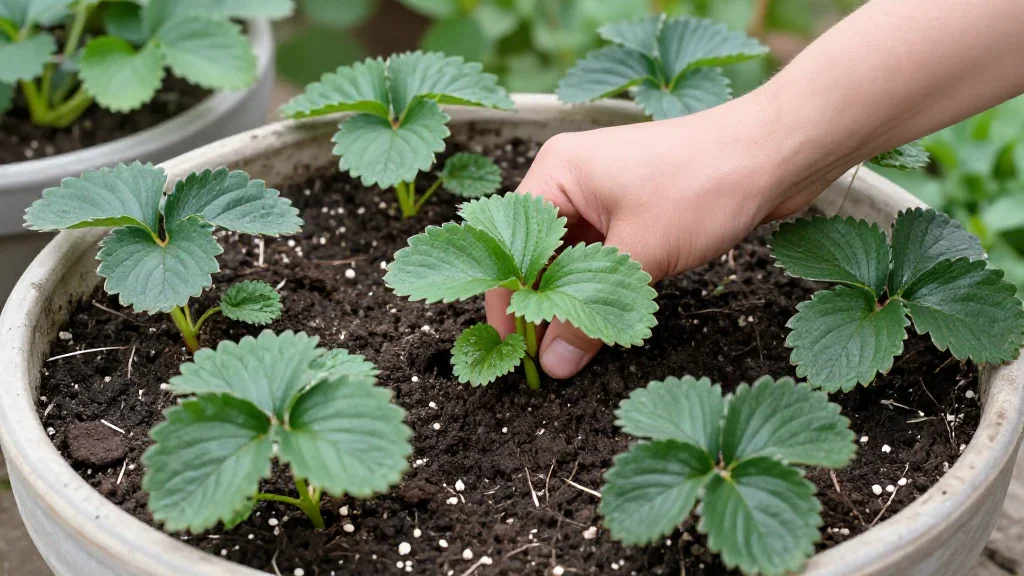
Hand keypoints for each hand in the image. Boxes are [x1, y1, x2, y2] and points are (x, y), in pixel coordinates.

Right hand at [485, 90, 829, 378]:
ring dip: (577, 296)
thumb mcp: (641, 257)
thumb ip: (590, 314)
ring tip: (572, 347)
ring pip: (574, 256)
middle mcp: (572, 177)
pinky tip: (605, 318)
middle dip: (544, 301)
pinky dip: (604, 284)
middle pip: (539, 251)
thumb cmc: (703, 186)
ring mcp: (604, 191)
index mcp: (557, 171)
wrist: (774, 153)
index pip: (510, 243)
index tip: (514, 349)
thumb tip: (554, 364)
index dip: (508, 298)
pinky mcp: (634, 206)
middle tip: (544, 357)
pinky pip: (604, 252)